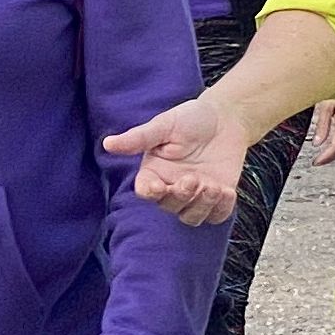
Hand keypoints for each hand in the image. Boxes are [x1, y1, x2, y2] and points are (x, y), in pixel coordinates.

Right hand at [103, 94, 251, 224]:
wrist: (226, 118)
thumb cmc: (191, 118)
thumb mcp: (164, 125)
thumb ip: (138, 138)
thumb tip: (108, 143)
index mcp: (154, 171)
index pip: (146, 191)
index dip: (150, 192)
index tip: (158, 187)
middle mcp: (172, 186)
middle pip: (169, 206)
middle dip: (181, 196)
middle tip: (193, 178)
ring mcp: (196, 194)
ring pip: (191, 217)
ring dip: (201, 206)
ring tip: (214, 187)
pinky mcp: (217, 197)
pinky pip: (217, 216)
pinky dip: (221, 209)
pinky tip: (227, 192)